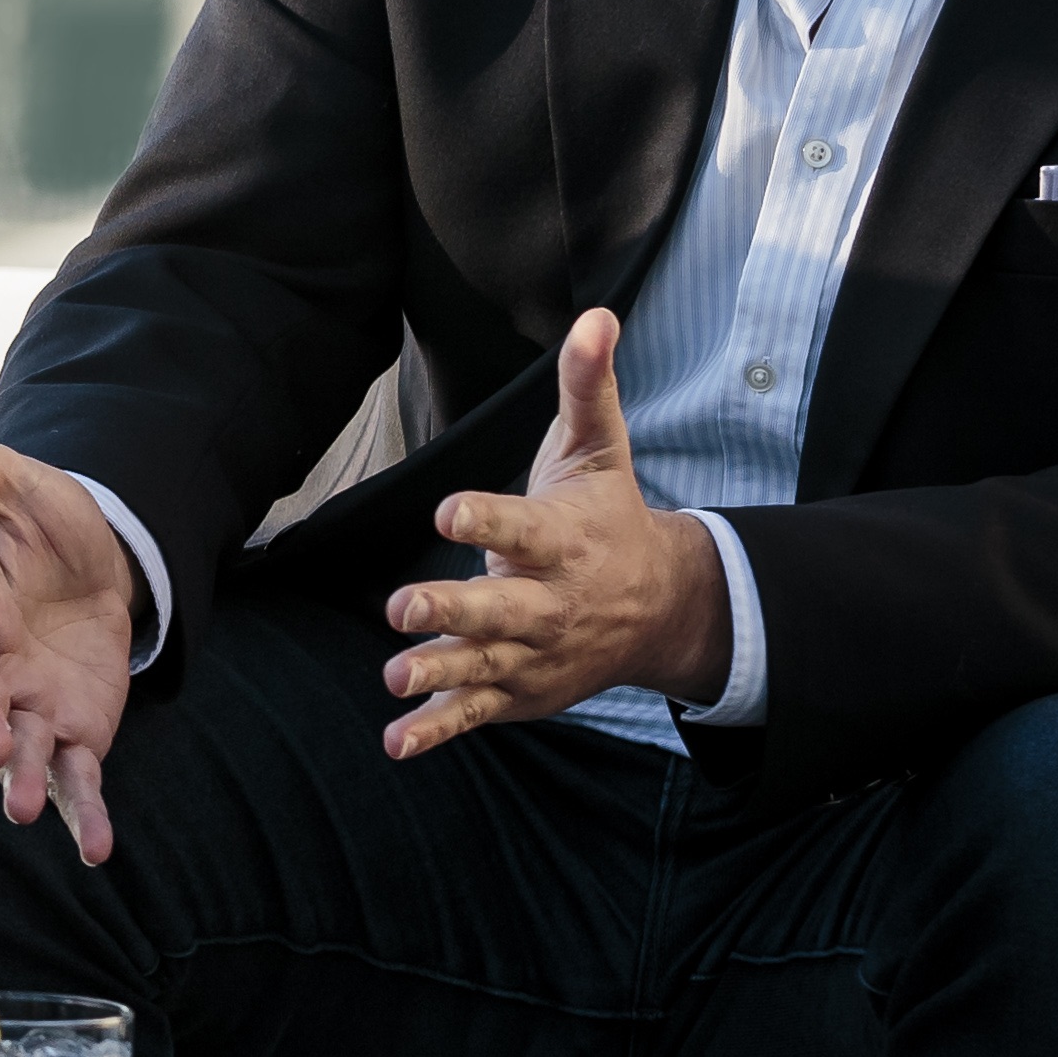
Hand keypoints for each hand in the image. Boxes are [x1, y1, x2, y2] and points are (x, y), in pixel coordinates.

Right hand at [0, 413, 143, 867]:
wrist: (87, 559)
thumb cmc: (35, 521)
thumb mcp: (12, 485)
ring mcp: (30, 705)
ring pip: (22, 750)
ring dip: (22, 779)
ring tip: (23, 807)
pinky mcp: (75, 732)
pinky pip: (76, 780)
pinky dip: (83, 815)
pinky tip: (97, 851)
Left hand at [379, 309, 732, 760]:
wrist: (663, 610)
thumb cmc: (609, 518)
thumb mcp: (600, 451)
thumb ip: (587, 386)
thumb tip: (596, 315)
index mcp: (561, 540)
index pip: (521, 527)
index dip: (485, 518)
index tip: (447, 510)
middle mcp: (549, 602)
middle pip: (499, 608)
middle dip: (454, 610)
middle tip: (402, 608)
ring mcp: (534, 652)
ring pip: (483, 665)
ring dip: (438, 672)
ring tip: (395, 676)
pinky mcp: (519, 690)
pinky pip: (476, 713)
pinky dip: (437, 730)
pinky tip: (396, 741)